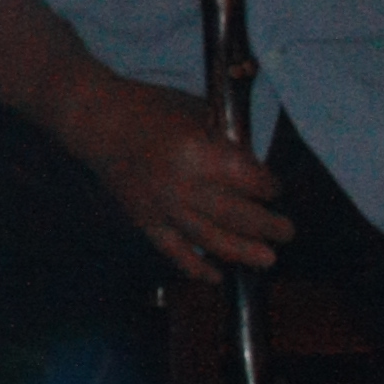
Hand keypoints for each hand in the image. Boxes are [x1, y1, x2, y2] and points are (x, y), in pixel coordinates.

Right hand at [55, 71, 291, 274]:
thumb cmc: (150, 108)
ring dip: (243, 252)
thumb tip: (254, 168)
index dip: (268, 187)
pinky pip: (174, 252)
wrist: (97, 121)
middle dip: (267, 225)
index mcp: (197, 152)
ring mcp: (161, 207)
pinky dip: (195, 268)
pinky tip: (216, 275)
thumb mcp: (196, 113)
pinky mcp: (144, 220)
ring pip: (210, 239)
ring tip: (267, 259)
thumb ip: (225, 142)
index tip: (276, 190)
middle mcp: (181, 184)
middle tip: (286, 232)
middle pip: (235, 214)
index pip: (247, 179)